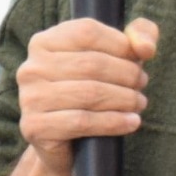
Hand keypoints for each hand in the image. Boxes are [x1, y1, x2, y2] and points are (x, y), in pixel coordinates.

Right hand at [14, 15, 156, 175]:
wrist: (66, 142)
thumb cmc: (93, 90)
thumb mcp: (119, 55)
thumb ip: (139, 35)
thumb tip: (146, 47)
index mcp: (44, 42)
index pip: (87, 32)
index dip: (121, 45)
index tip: (139, 59)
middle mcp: (31, 68)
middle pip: (91, 64)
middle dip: (127, 74)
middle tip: (142, 85)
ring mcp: (29, 98)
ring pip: (90, 93)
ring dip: (125, 99)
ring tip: (139, 103)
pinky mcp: (34, 127)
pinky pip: (82, 121)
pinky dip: (114, 122)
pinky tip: (131, 122)